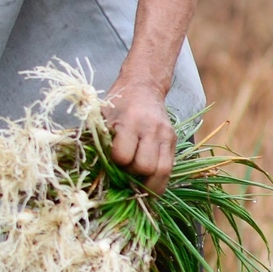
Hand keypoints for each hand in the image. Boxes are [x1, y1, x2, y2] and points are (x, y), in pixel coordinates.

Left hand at [103, 79, 174, 194]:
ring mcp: (166, 136)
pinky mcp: (174, 142)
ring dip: (148, 183)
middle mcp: (152, 129)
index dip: (114, 164)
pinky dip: (158, 182)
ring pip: (162, 172)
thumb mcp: (104, 117)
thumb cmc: (118, 104)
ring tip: (136, 184)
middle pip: (145, 167)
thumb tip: (98, 172)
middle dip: (132, 175)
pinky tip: (148, 184)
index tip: (110, 160)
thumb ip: (100, 142)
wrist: (143, 87)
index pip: (123, 156)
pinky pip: (169, 170)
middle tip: (124, 170)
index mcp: (130, 121)